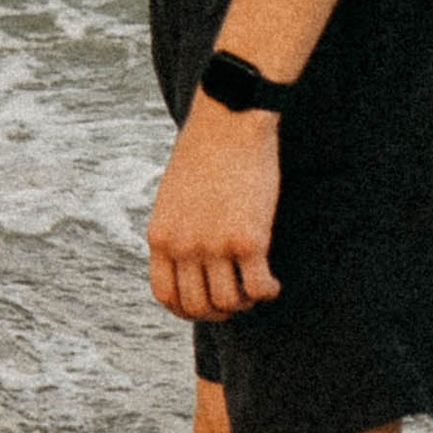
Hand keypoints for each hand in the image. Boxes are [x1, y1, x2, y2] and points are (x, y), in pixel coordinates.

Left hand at [145, 95, 282, 321]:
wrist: (228, 121)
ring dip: (245, 302)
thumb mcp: (172, 196)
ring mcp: (214, 245)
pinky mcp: (249, 240)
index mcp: (160, 235)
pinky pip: (259, 287)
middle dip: (219, 311)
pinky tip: (273, 282)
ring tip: (255, 286)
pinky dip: (268, 291)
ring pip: (229, 303)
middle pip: (198, 306)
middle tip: (237, 300)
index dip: (187, 309)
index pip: (166, 295)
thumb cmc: (204, 153)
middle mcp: (183, 246)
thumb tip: (189, 264)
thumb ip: (176, 231)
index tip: (206, 306)